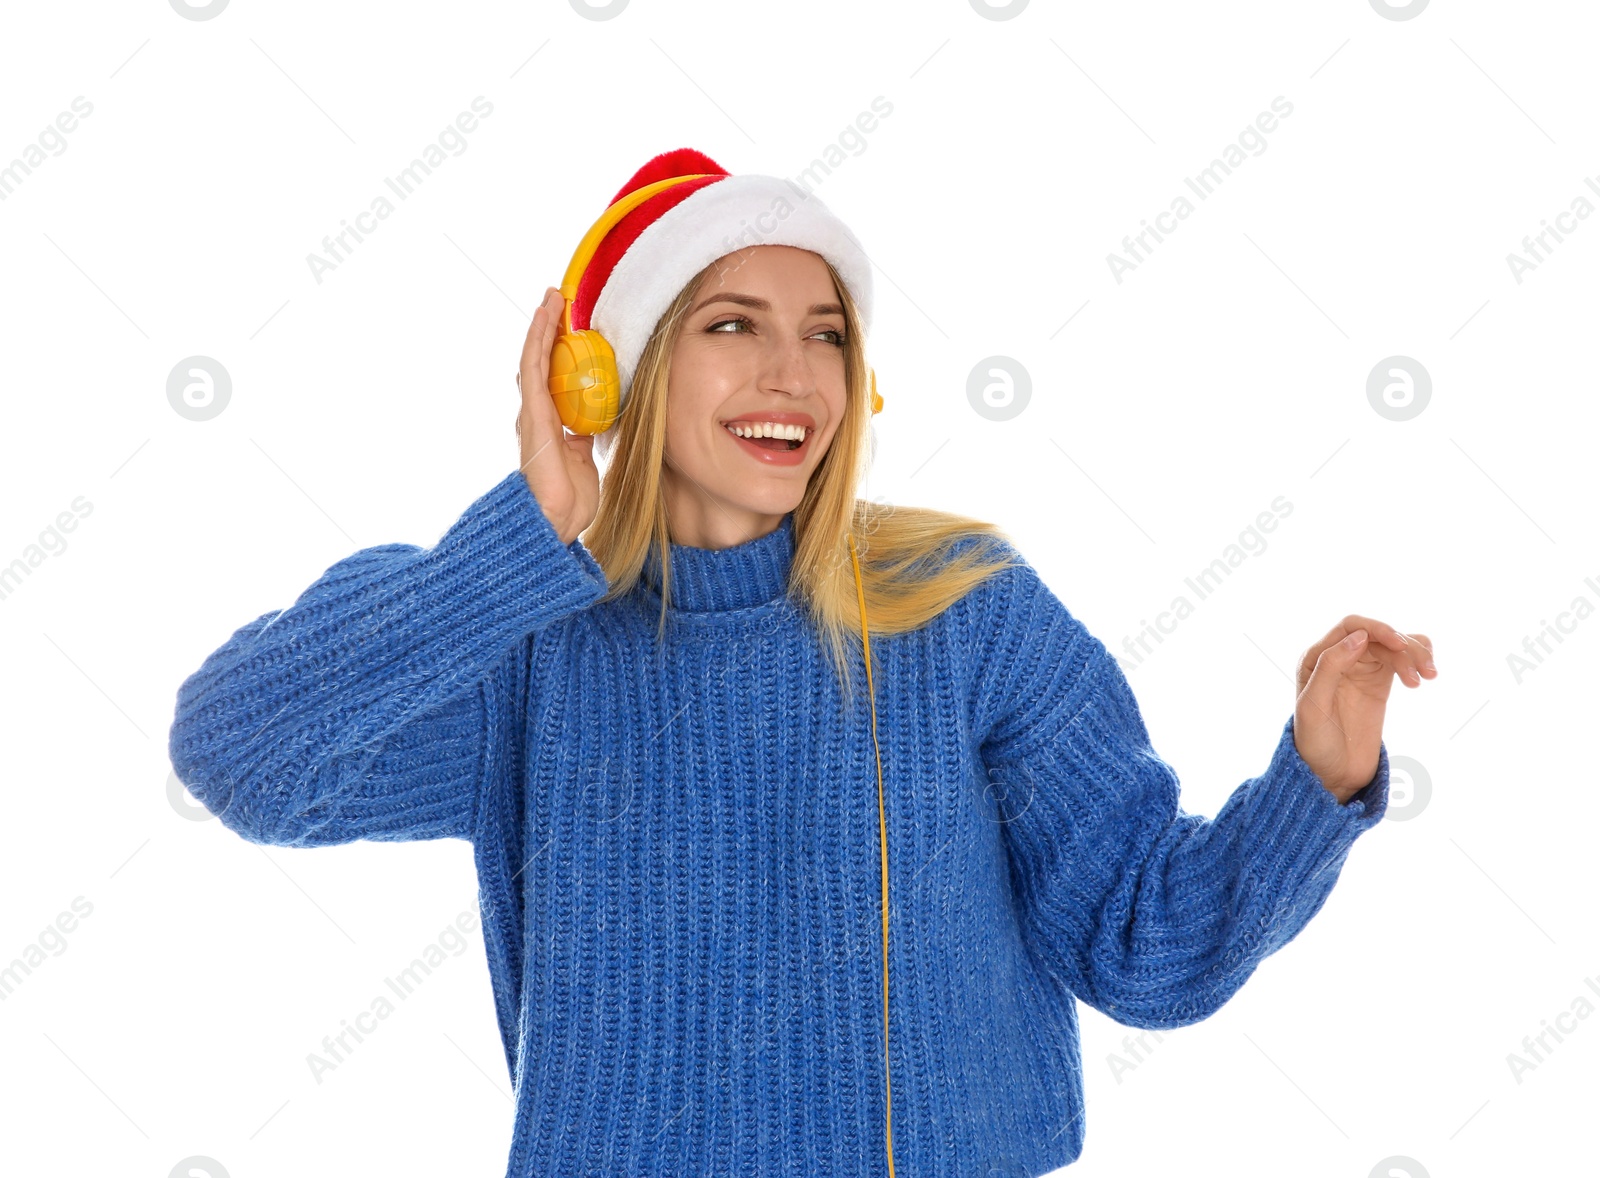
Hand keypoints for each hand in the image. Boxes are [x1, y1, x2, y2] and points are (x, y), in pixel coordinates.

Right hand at [517, 286, 599, 546]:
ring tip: (552, 297)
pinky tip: (545, 316)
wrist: (555, 519)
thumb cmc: (569, 498)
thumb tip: (595, 419)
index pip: (554, 377)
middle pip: (542, 361)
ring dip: (543, 325)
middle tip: (559, 300)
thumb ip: (585, 436)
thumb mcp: (585, 459)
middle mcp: (537, 413)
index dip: (561, 350)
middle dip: (550, 330)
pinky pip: (534, 366)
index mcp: (550, 424)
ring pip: (535, 357)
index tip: (572, 327)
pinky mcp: (532, 411)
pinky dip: (539, 338)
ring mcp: (532, 411)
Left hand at [1292, 615, 1437, 802]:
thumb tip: (1359, 636)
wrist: (1331, 774)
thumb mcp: (1313, 706)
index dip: (1377, 629)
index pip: (1351, 627)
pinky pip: (1401, 659)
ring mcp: (1360, 669)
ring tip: (1429, 677)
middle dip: (1402, 648)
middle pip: (1377, 636)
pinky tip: (1426, 674)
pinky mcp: (1379, 682)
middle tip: (1423, 675)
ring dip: (1415, 654)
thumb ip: (1330, 667)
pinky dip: (1417, 659)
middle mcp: (1338, 658)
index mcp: (1316, 658)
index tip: (1399, 645)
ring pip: (1393, 645)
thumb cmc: (1315, 742)